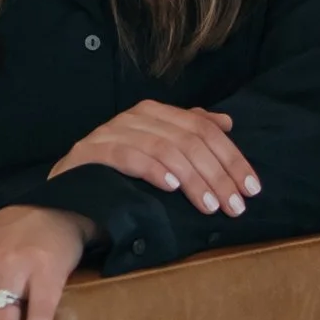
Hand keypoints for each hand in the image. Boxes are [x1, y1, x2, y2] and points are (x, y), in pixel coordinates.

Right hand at [51, 99, 259, 216]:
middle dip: (218, 174)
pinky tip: (171, 187)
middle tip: (236, 206)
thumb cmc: (119, 179)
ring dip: (193, 179)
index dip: (232, 158)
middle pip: (188, 139)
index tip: (252, 189)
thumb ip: (188, 134)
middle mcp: (134, 117)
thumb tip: (226, 121)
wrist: (67, 200)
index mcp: (155, 113)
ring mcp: (110, 132)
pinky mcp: (89, 152)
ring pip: (164, 148)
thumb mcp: (159, 155)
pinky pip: (126, 155)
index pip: (204, 129)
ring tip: (211, 206)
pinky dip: (152, 169)